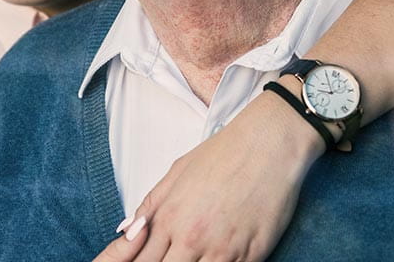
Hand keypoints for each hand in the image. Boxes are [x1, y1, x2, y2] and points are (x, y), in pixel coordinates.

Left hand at [92, 78, 323, 261]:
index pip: (140, 261)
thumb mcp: (177, 173)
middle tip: (167, 261)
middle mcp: (190, 237)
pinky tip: (214, 261)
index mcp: (168, 218)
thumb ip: (150, 204)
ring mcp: (221, 249)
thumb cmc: (222, 154)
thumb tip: (126, 229)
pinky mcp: (251, 255)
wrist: (267, 144)